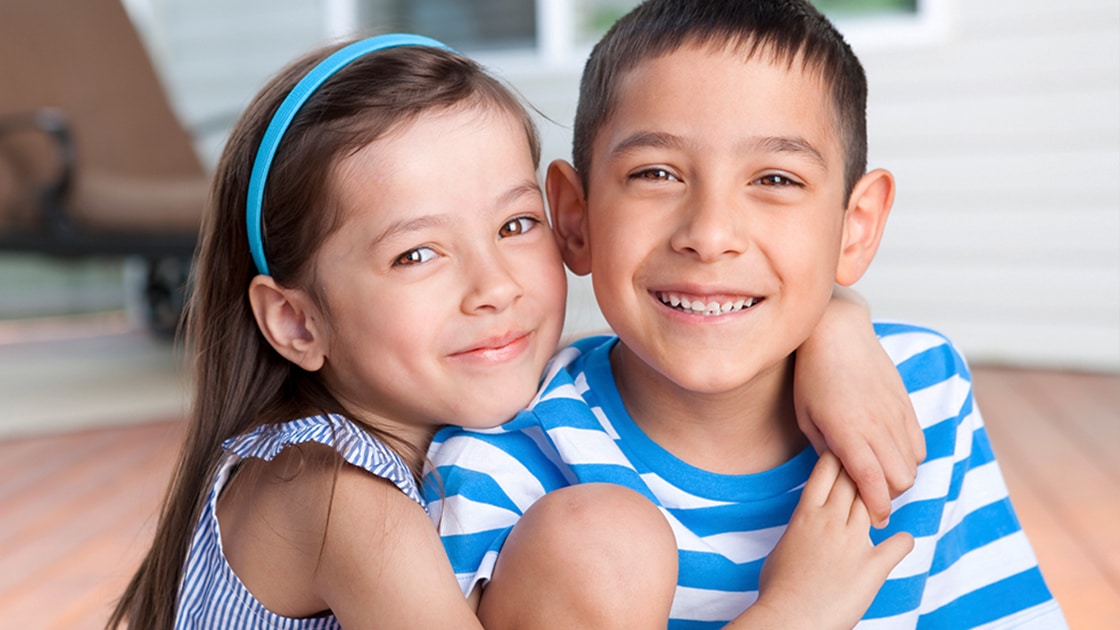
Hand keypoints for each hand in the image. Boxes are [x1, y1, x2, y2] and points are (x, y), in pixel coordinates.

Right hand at [748, 452, 914, 629]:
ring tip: (885, 500)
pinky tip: (899, 542)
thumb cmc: (778, 587)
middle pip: (854, 478)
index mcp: (806, 514)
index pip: (827, 469)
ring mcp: (854, 542)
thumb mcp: (784, 545)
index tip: (847, 452)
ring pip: (875, 503)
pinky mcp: (873, 567)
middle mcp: (831, 520)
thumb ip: (802, 528)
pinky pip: (899, 544)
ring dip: (881, 500)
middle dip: (863, 469)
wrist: (789, 618)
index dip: (839, 456)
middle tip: (871, 467)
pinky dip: (902, 541)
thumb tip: (809, 526)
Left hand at [793, 288, 924, 526]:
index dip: (878, 508)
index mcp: (849, 433)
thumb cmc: (812, 376)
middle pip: (901, 480)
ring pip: (914, 464)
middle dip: (888, 495)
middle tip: (869, 492)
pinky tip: (889, 451)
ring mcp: (895, 414)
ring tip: (878, 472)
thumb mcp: (806, 418)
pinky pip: (919, 443)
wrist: (837, 332)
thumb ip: (826, 453)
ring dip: (900, 476)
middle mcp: (878, 426)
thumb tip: (842, 478)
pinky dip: (909, 457)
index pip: (874, 483)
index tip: (875, 519)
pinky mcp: (905, 404)